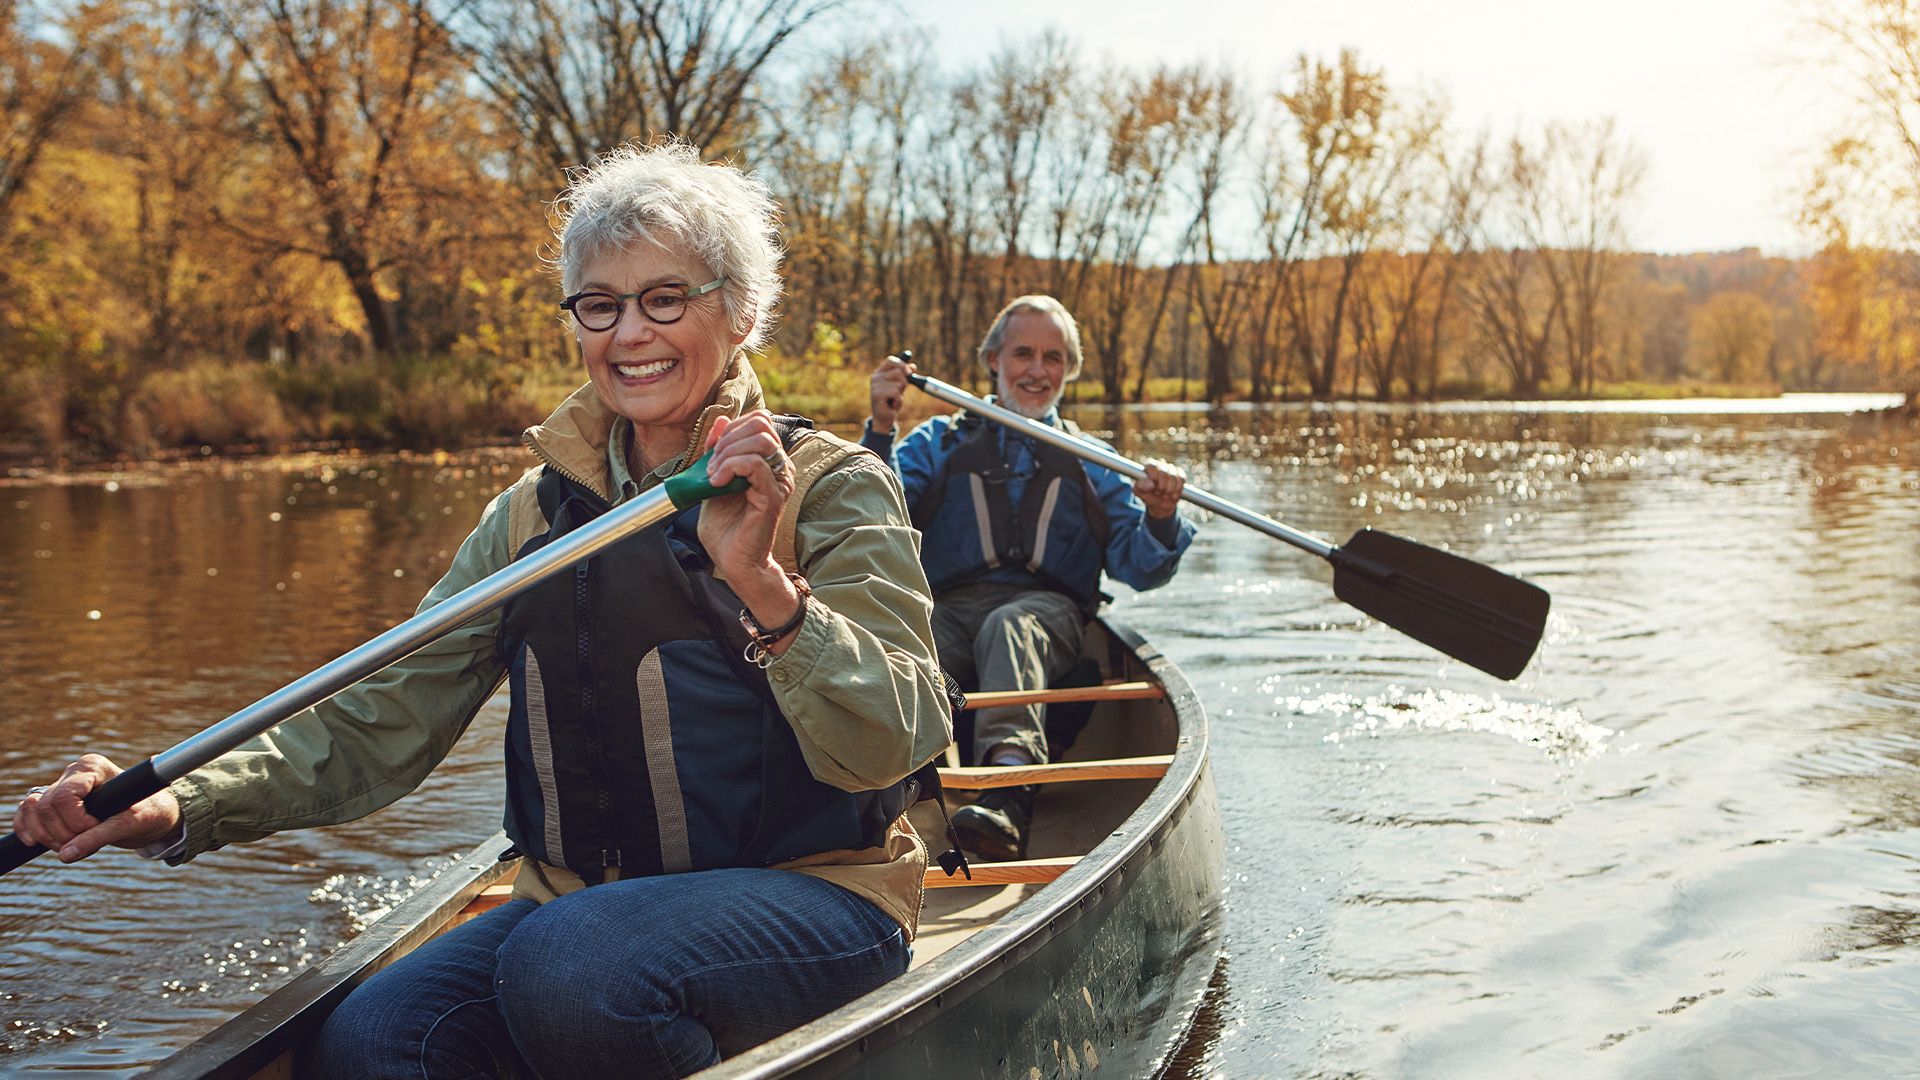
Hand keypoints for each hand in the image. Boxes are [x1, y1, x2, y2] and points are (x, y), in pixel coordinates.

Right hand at [12, 754, 180, 862]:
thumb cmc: (148, 812)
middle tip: (88, 844)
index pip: (64, 796)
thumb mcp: (129, 825)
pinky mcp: (54, 802)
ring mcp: (61, 786)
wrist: (152, 814)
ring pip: (33, 811)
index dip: (76, 822)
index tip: (98, 830)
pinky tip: (35, 842)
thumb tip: (65, 855)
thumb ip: (98, 837)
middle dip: (62, 833)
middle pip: (46, 806)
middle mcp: (73, 773)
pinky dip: (27, 829)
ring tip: (74, 846)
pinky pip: (27, 813)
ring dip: (47, 836)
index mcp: (93, 767)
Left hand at [697, 411, 800, 643]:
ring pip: (760, 441)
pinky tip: (717, 482)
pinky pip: (754, 464)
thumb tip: (721, 421)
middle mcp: (780, 468)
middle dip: (728, 439)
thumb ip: (718, 451)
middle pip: (761, 426)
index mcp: (769, 462)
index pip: (759, 422)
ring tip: (713, 475)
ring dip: (728, 453)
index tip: (713, 452)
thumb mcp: (714, 478)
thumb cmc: (726, 527)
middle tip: (711, 465)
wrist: (732, 561)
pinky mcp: (773, 496)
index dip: (732, 428)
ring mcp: (779, 481)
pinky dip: (730, 466)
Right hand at [868, 354, 914, 432]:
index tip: (907, 373)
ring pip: (899, 383)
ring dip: (900, 393)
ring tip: (893, 399)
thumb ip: (905, 375)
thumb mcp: (900, 386)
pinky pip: (896, 393)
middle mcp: (875, 377)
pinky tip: (891, 404)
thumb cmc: (891, 401)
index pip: (891, 360)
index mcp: (879, 372)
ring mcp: (875, 386)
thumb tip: (913, 366)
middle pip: (899, 371)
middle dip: (904, 382)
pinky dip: (898, 400)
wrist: (884, 418)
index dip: (902, 365)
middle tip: (897, 392)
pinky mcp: (877, 395)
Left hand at [1136, 461, 1185, 519]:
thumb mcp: (1139, 492)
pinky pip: (1181, 479)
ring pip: (1173, 476)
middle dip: (1162, 486)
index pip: (1152, 464)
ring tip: (1165, 495)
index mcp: (1149, 466)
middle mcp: (1160, 465)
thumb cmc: (1148, 495)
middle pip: (1163, 471)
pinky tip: (1173, 495)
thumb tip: (1151, 483)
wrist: (1160, 504)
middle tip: (1158, 493)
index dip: (1153, 475)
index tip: (1153, 486)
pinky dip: (1177, 490)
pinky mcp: (1180, 474)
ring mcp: (1171, 469)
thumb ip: (1140, 486)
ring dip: (1169, 490)